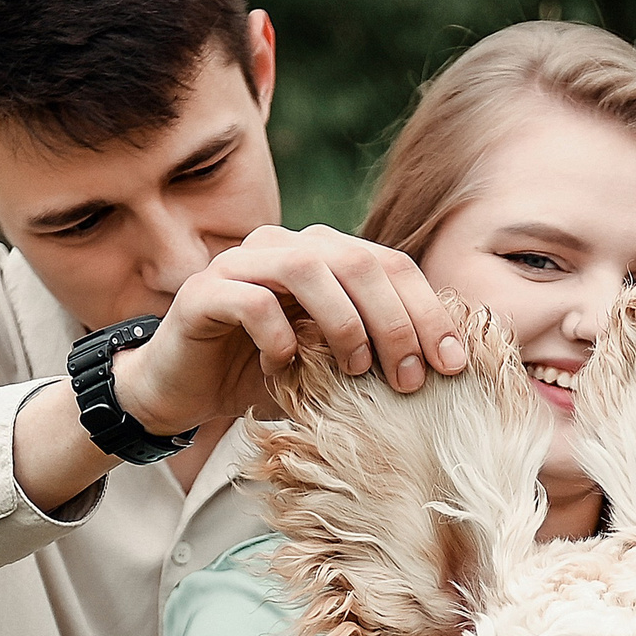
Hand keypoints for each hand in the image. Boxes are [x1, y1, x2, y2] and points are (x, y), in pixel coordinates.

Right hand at [116, 224, 469, 435]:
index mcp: (323, 255)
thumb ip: (378, 352)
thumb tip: (450, 368)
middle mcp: (283, 245)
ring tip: (356, 371)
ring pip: (308, 267)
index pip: (390, 265)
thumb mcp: (333, 365)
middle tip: (409, 378)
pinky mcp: (203, 292)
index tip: (453, 364)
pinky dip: (280, 336)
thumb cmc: (265, 376)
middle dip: (395, 321)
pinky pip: (252, 301)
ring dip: (345, 323)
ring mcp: (240, 264)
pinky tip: (287, 370)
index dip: (428, 310)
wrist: (182, 389)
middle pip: (358, 261)